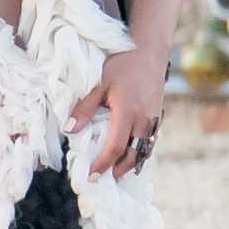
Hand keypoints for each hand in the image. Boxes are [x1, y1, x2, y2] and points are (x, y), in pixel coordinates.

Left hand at [67, 47, 167, 179]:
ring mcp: (154, 118)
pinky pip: (151, 140)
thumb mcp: (98, 83)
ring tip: (116, 171)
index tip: (92, 176)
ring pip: (146, 149)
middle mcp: (145, 119)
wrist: (149, 49)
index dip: (103, 164)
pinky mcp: (158, 114)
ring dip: (132, 163)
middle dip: (119, 169)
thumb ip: (84, 108)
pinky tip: (131, 153)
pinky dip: (141, 151)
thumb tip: (69, 131)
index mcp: (128, 112)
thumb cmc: (121, 64)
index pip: (116, 147)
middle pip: (135, 154)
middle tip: (105, 179)